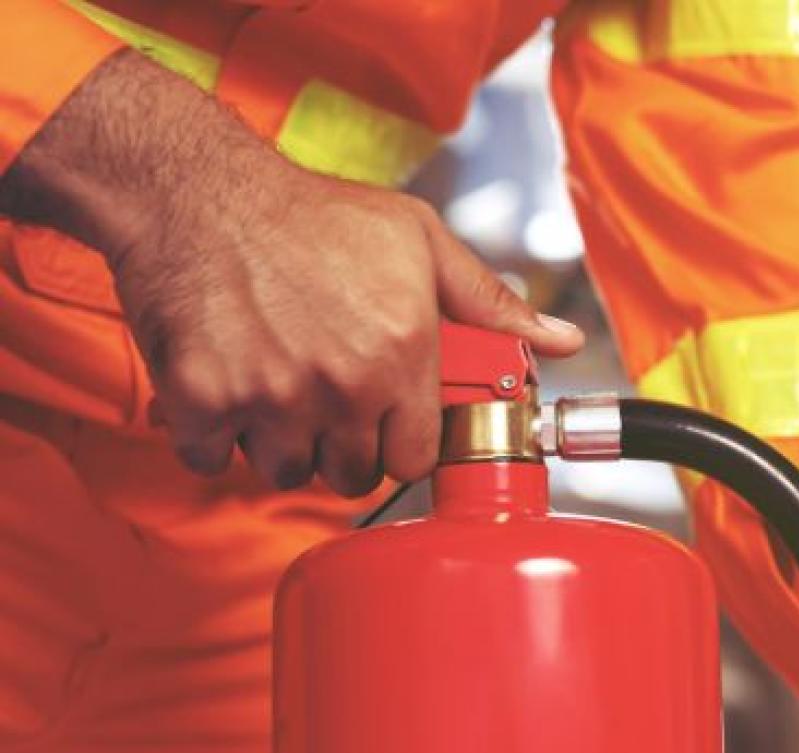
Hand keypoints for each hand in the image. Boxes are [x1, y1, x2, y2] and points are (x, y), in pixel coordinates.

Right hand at [0, 50, 582, 494]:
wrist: (198, 191)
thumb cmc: (310, 214)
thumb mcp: (419, 242)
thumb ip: (491, 304)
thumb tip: (561, 341)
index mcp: (401, 352)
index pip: (416, 459)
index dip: (401, 445)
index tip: (387, 425)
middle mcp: (342, 384)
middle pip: (353, 476)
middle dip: (344, 449)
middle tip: (329, 402)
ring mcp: (270, 396)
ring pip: (287, 471)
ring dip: (281, 445)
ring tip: (278, 388)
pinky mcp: (204, 398)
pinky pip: (212, 458)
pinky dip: (214, 436)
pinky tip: (227, 389)